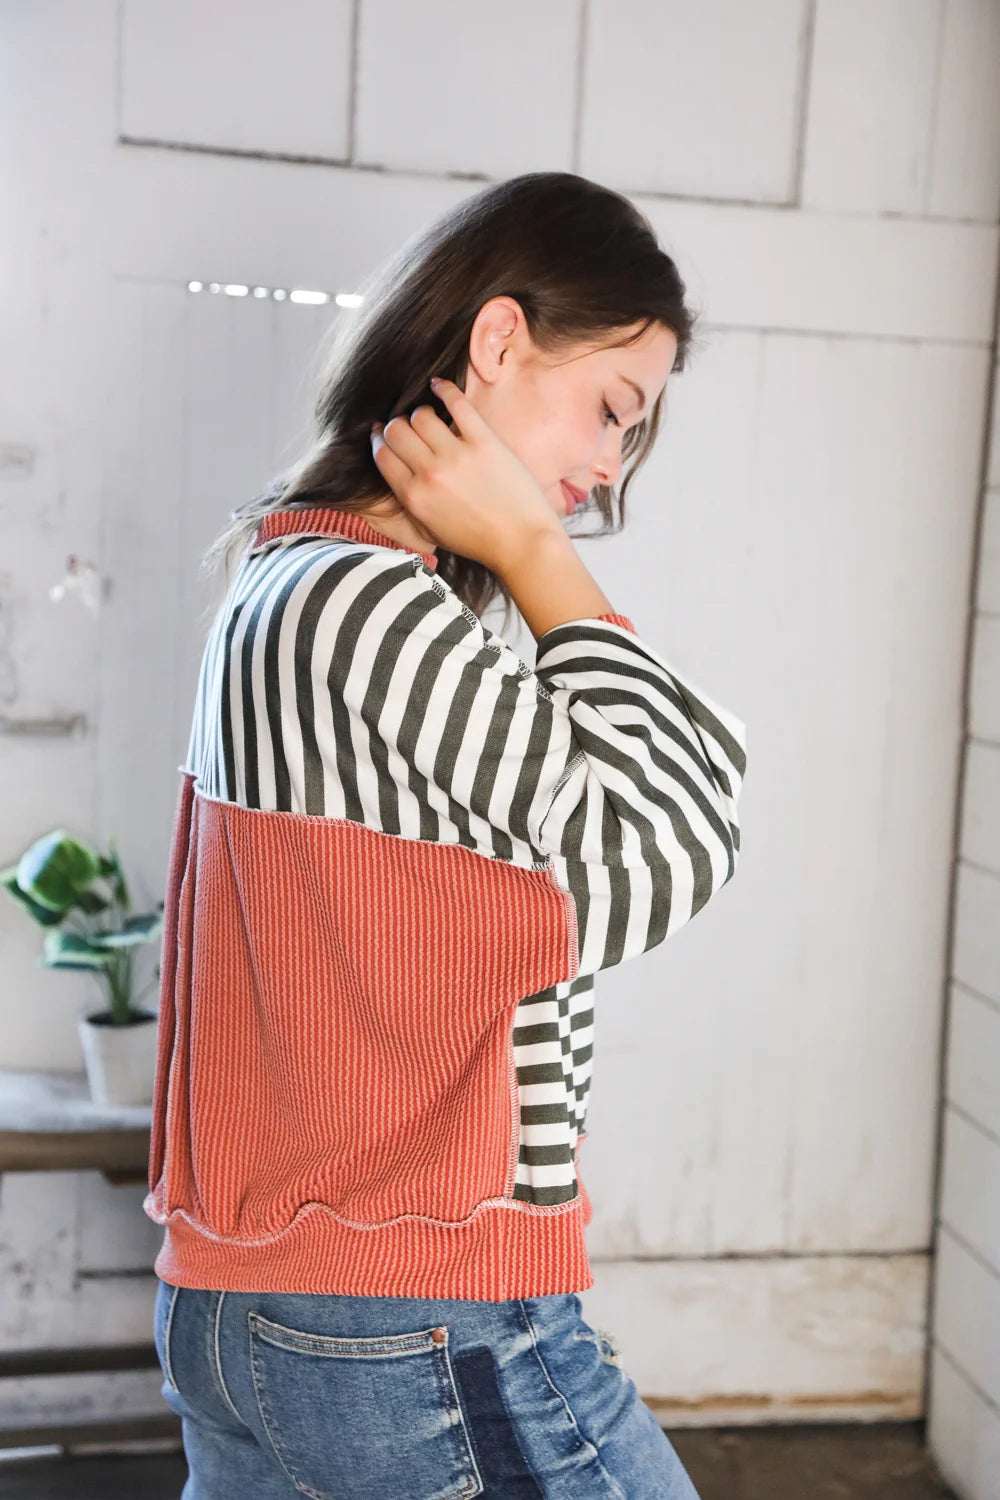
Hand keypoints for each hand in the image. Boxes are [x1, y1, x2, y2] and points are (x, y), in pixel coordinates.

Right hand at [370, 378, 563, 574]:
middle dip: (396, 425)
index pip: (382, 454)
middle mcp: (430, 473)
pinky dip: (444, 389)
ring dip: (421, 413)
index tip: (383, 434)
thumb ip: (409, 503)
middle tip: (406, 427)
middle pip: (396, 430)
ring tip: (429, 418)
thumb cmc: (477, 541)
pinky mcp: (484, 442)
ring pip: (421, 415)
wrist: (521, 543)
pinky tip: (439, 386)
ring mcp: (457, 455)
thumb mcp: (430, 532)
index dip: (379, 440)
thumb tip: (397, 472)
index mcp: (414, 497)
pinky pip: (457, 404)